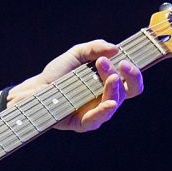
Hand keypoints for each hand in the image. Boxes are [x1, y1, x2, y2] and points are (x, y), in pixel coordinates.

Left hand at [12, 39, 142, 132]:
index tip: (125, 60)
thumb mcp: (76, 54)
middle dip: (130, 77)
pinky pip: (98, 119)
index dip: (134, 72)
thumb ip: (94, 48)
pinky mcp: (84, 123)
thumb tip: (115, 48)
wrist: (37, 87)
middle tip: (120, 65)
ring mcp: (97, 111)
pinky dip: (105, 111)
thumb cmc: (58, 73)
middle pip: (129, 91)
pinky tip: (109, 103)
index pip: (131, 81)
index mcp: (108, 82)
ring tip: (110, 76)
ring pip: (115, 103)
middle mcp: (106, 97)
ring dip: (114, 89)